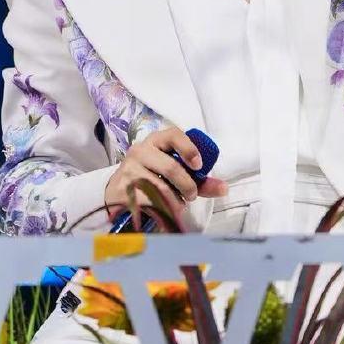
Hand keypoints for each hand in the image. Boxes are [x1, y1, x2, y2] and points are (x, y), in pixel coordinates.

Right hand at [104, 126, 228, 230]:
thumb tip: (224, 188)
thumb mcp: (174, 173)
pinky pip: (148, 202)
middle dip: (187, 185)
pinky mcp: (122, 189)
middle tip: (192, 195)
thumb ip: (199, 180)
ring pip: (161, 189)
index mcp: (156, 141)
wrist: (118, 191)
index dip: (189, 148)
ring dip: (175, 201)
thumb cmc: (153, 177)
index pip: (173, 134)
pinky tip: (162, 209)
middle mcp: (140, 151)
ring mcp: (129, 170)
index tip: (199, 166)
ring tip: (177, 204)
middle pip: (170, 167)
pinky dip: (161, 209)